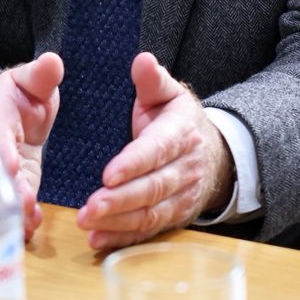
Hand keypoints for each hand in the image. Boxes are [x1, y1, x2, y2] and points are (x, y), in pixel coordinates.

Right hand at [0, 52, 64, 240]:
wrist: (11, 114)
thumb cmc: (21, 94)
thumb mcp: (31, 80)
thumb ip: (41, 75)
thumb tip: (52, 62)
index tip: (11, 163)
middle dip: (3, 188)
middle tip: (24, 202)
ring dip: (9, 209)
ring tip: (28, 221)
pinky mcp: (10, 186)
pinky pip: (7, 205)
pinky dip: (17, 219)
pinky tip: (31, 228)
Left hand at [76, 52, 233, 251]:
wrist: (211, 152)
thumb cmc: (176, 118)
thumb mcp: (167, 93)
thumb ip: (152, 79)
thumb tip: (142, 60)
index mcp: (180, 133)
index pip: (157, 150)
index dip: (133, 163)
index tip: (108, 174)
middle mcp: (185, 167)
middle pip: (153, 188)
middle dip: (120, 200)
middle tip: (88, 207)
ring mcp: (183, 196)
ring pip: (151, 213)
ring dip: (119, 222)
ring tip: (87, 223)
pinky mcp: (175, 216)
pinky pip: (150, 230)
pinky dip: (124, 238)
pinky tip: (98, 240)